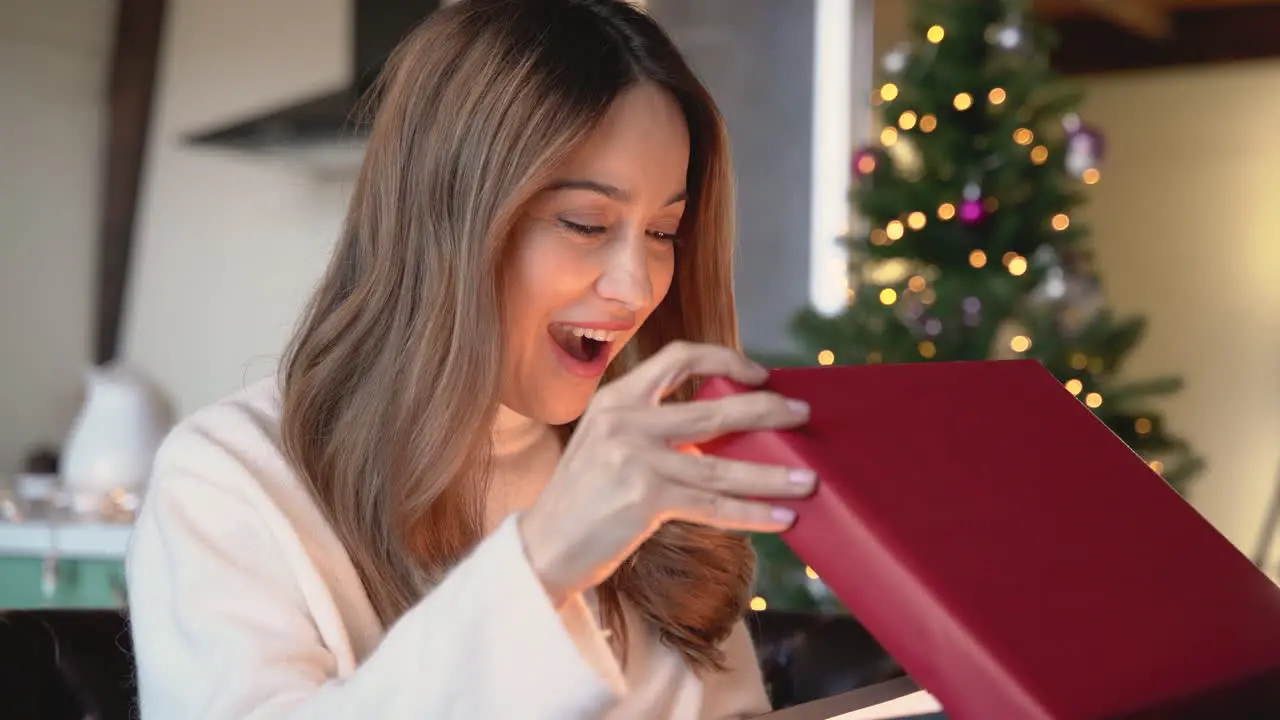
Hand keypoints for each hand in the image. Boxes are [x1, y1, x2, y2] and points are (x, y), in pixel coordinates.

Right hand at [518, 340, 814, 607]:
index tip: (759, 375)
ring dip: (771, 474)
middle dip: (768, 411)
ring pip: (722, 464)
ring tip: (807, 479)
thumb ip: (653, 428)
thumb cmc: (584, 499)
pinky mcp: (645, 497)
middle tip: (802, 414)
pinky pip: (712, 504)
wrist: (544, 546)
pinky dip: (752, 513)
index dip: (725, 359)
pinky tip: (781, 517)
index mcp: (616, 397)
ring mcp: (635, 457)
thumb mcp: (608, 444)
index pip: (678, 356)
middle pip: (715, 408)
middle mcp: (625, 419)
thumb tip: (725, 428)